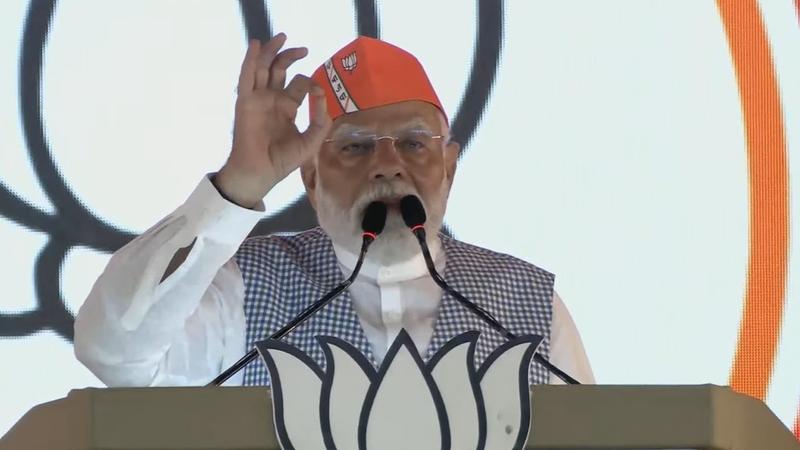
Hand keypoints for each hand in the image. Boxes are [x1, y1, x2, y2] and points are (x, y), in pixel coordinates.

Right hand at [215, 33, 330, 207]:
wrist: (260, 172)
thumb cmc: (282, 160)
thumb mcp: (310, 141)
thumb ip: (320, 122)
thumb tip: (322, 97)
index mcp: (286, 108)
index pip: (299, 85)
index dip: (311, 84)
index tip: (318, 91)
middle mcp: (272, 99)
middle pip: (279, 70)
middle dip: (290, 56)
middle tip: (304, 49)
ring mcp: (258, 99)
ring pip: (263, 68)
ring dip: (271, 51)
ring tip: (281, 37)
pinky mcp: (246, 102)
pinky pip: (247, 77)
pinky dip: (250, 60)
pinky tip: (256, 46)